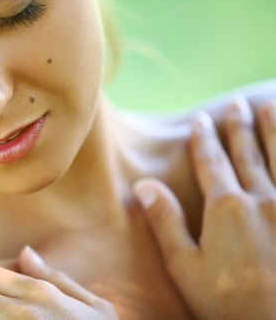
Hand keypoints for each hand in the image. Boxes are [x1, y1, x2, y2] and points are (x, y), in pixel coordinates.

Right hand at [133, 98, 275, 319]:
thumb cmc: (228, 303)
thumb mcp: (185, 267)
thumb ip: (166, 222)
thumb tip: (144, 185)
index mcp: (227, 208)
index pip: (212, 162)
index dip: (204, 139)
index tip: (200, 120)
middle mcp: (263, 199)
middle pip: (249, 153)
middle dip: (241, 126)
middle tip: (237, 105)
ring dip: (274, 129)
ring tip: (269, 107)